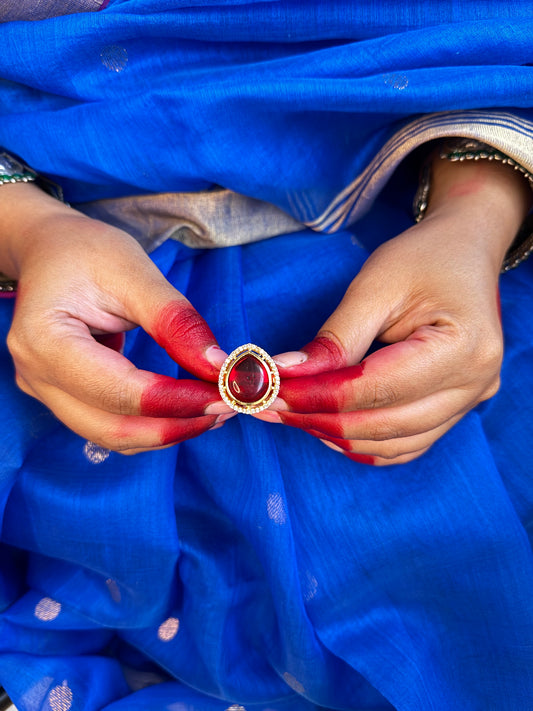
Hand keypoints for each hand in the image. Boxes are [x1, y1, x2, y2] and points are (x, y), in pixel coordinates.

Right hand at [2, 185, 232, 453]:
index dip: (176, 400)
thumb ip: (176, 323)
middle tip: (230, 407)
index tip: (226, 393)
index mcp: (44, 340)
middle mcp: (36, 376)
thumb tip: (220, 367)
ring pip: (113, 436)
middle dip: (177, 425)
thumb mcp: (135, 273)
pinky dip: (153, 424)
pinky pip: (111, 426)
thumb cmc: (87, 252)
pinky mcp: (64, 398)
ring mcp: (46, 392)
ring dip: (169, 431)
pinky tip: (188, 408)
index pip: (118, 390)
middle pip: (113, 427)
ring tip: (216, 409)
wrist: (51, 251)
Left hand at [255, 157, 530, 464]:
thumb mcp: (376, 284)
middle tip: (266, 404)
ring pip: (392, 444)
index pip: (376, 388)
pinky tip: (326, 427)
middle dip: (317, 418)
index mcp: (463, 346)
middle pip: (383, 424)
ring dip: (335, 434)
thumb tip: (287, 375)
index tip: (268, 392)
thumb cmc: (424, 258)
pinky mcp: (457, 408)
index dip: (317, 396)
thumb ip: (336, 337)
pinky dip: (363, 441)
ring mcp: (471, 401)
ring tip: (290, 413)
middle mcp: (475, 384)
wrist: (464, 252)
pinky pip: (406, 444)